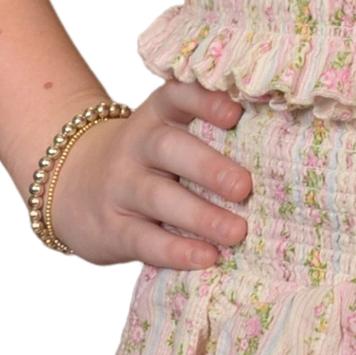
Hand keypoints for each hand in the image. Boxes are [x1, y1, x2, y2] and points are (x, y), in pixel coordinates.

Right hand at [46, 80, 251, 269]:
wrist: (73, 189)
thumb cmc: (147, 164)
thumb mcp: (167, 138)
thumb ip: (209, 138)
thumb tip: (282, 152)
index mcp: (157, 117)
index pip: (175, 96)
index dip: (204, 100)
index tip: (236, 112)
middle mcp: (136, 146)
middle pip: (169, 149)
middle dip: (209, 167)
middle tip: (245, 187)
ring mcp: (120, 187)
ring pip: (158, 197)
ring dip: (201, 216)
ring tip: (237, 232)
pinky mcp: (112, 228)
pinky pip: (144, 239)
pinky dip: (176, 251)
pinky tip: (206, 258)